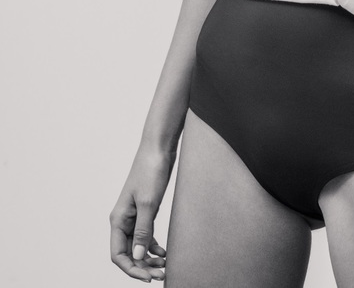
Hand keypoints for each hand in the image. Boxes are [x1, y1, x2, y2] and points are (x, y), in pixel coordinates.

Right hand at [110, 143, 173, 281]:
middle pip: (128, 253)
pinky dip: (153, 247)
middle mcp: (123, 220)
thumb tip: (137, 257)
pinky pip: (146, 235)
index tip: (149, 277)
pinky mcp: (146, 209)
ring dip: (149, 259)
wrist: (159, 147)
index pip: (118, 255)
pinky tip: (164, 253)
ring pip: (137, 246)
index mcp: (118, 219)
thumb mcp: (148, 203)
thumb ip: (142, 231)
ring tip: (165, 266)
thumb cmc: (151, 170)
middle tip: (161, 275)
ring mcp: (135, 215)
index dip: (131, 269)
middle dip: (142, 266)